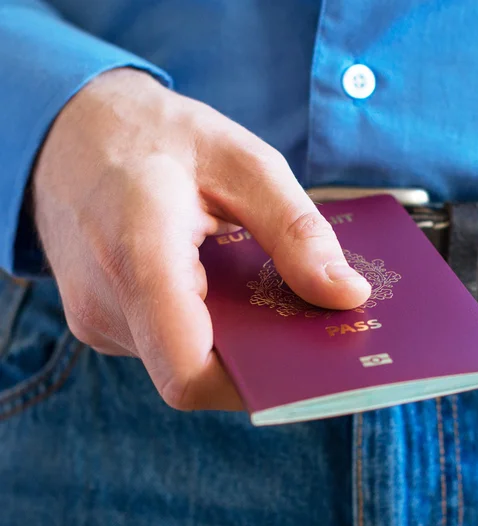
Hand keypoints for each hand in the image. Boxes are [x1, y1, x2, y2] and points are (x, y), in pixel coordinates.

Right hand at [33, 69, 370, 410]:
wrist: (67, 128)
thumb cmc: (154, 133)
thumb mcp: (241, 161)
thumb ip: (296, 231)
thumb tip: (347, 295)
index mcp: (139, 255)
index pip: (190, 374)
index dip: (257, 384)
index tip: (312, 362)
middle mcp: (107, 303)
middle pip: (196, 369)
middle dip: (259, 356)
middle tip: (309, 322)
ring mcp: (99, 316)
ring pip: (181, 359)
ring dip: (234, 337)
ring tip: (266, 292)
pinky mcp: (104, 317)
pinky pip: (165, 341)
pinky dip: (206, 324)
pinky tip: (226, 287)